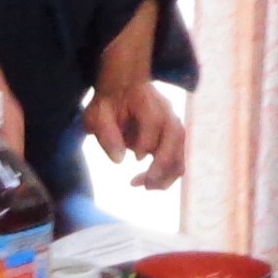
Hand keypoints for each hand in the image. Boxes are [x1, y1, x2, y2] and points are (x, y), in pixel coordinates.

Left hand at [85, 74, 188, 188]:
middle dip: (163, 163)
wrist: (122, 91)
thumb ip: (105, 133)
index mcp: (146, 100)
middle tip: (146, 183)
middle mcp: (165, 111)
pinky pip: (178, 159)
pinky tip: (149, 183)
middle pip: (176, 136)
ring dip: (167, 173)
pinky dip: (166, 174)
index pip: (154, 120)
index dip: (146, 141)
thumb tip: (118, 160)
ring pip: (181, 150)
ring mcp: (172, 124)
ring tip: (146, 186)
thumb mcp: (96, 115)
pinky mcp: (172, 140)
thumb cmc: (108, 104)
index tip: (134, 158)